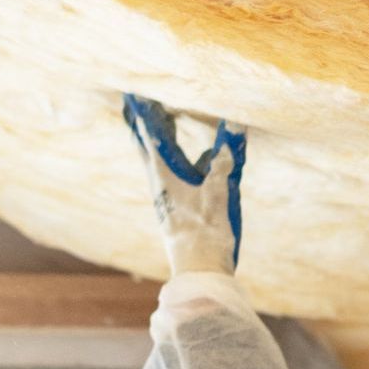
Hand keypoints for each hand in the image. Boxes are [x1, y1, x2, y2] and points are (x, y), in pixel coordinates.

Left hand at [122, 93, 246, 276]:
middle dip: (145, 125)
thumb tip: (233, 130)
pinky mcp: (177, 209)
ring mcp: (168, 199)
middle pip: (149, 148)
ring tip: (158, 124)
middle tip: (136, 104)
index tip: (136, 95)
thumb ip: (223, 163)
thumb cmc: (206, 235)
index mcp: (164, 178)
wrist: (200, 273)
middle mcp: (161, 186)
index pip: (150, 137)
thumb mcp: (217, 196)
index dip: (144, 114)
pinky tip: (196, 159)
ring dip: (158, 141)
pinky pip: (173, 175)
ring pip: (159, 162)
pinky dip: (177, 160)